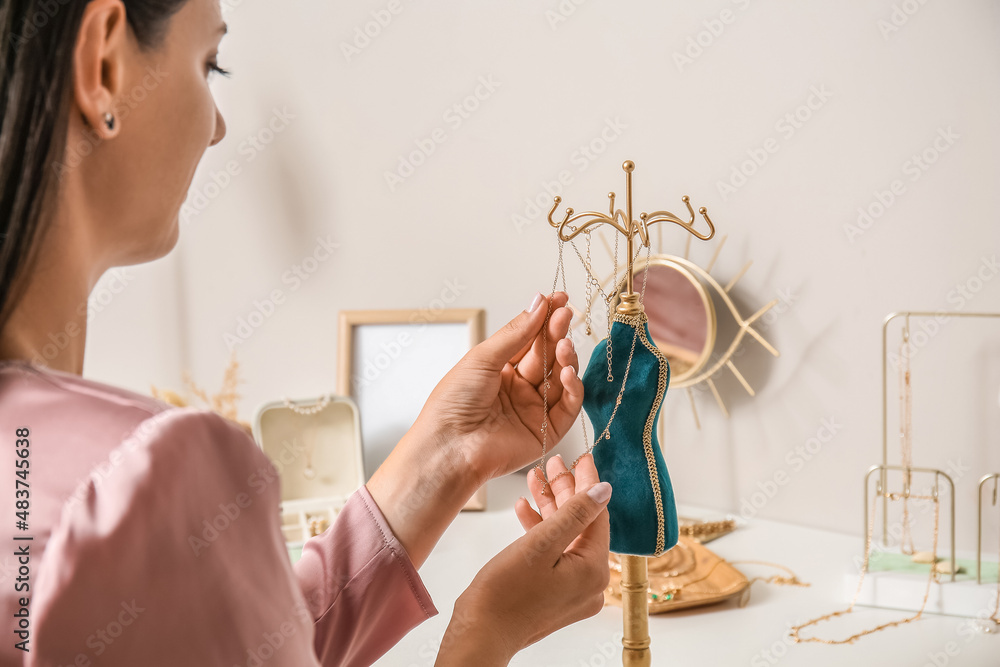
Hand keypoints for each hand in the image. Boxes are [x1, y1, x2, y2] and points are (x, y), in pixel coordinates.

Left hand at [417, 291, 583, 486]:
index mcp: (499, 370)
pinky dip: (573, 388)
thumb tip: (538, 302)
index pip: (529, 339)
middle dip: (557, 334)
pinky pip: (568, 406)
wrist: (448, 448)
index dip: (544, 319)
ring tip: (565, 344)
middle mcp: (519, 389)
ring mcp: (534, 409)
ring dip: (566, 359)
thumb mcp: (482, 358)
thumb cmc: (452, 404)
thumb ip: (516, 333)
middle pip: (547, 356)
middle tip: (565, 315)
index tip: (559, 299)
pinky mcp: (547, 432)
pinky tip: (567, 372)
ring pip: (561, 378)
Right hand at [435, 454, 611, 665]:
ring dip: (550, 508)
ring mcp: (574, 591)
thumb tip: (604, 489)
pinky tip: (524, 511)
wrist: (479, 634)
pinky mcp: (556, 594)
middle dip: (564, 492)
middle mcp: (591, 583)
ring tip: (534, 480)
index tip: (580, 458)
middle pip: (582, 524)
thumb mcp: (541, 544)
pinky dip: (542, 532)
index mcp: (594, 570)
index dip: (586, 482)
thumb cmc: (504, 593)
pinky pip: (556, 554)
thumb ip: (574, 513)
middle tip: (552, 463)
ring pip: (567, 537)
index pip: (597, 514)